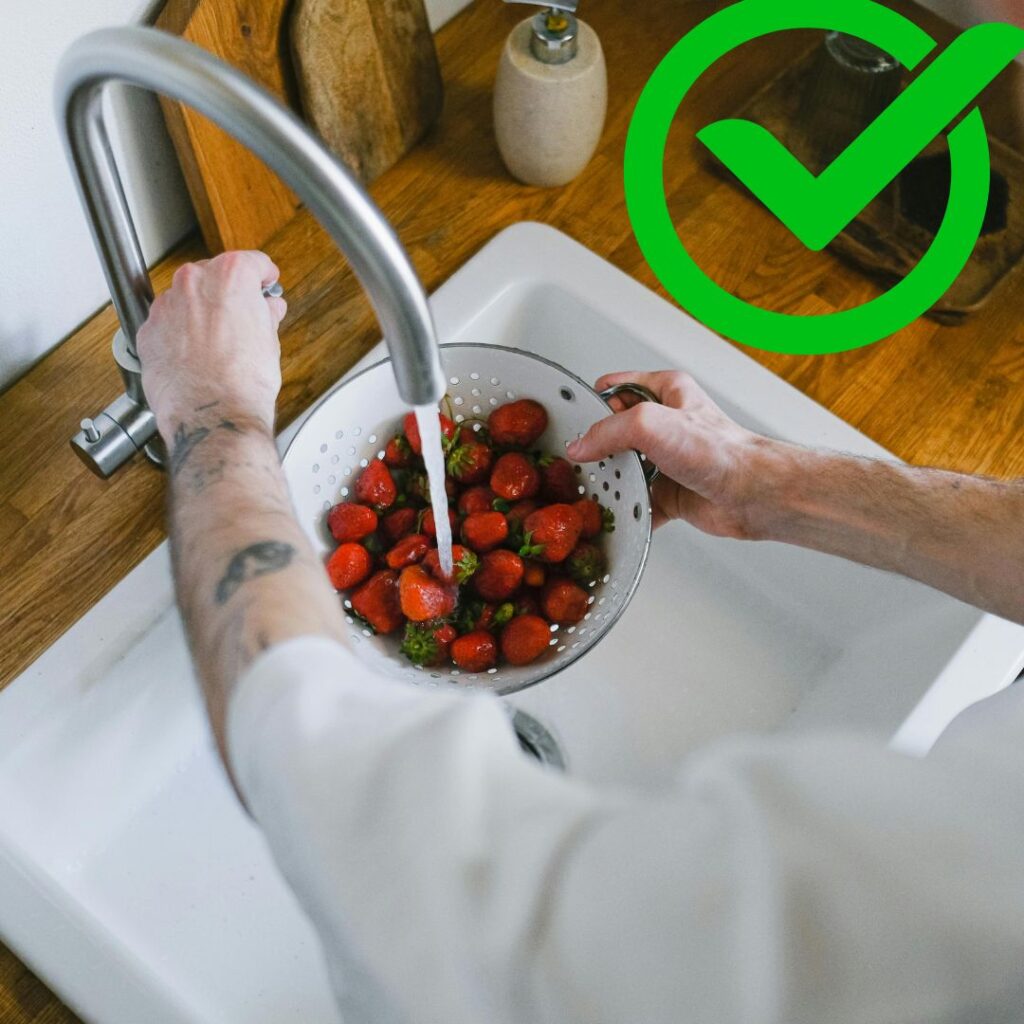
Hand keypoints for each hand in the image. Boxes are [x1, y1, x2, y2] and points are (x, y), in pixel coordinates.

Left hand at [137, 250, 286, 436]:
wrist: (213, 415)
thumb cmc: (243, 383)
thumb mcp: (269, 342)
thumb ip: (264, 316)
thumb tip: (266, 310)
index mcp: (230, 276)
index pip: (252, 263)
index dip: (263, 276)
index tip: (265, 284)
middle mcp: (193, 282)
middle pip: (213, 276)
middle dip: (228, 295)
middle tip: (244, 319)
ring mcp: (166, 306)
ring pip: (186, 299)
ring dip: (200, 313)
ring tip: (218, 344)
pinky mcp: (148, 332)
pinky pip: (167, 325)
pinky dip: (179, 335)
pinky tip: (196, 356)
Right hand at [567, 371, 779, 537]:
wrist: (752, 494)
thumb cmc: (720, 451)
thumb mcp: (651, 424)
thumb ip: (608, 431)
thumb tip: (580, 446)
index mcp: (664, 391)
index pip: (613, 389)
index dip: (592, 404)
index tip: (573, 422)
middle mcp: (665, 423)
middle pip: (613, 432)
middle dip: (597, 449)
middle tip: (583, 460)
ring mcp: (666, 459)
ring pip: (623, 470)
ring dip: (611, 483)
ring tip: (600, 488)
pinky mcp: (669, 492)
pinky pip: (637, 503)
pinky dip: (628, 512)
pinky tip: (621, 513)